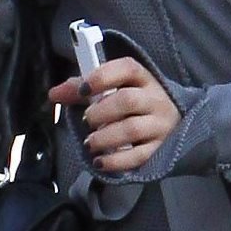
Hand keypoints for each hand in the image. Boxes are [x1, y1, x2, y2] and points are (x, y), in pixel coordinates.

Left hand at [48, 56, 182, 172]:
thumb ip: (83, 90)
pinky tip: (100, 161)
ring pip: (131, 129)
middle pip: (127, 101)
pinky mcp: (160, 150)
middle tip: (88, 121)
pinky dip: (114, 160)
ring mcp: (160, 125)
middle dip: (100, 112)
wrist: (175, 127)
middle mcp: (156, 100)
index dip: (102, 77)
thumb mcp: (115, 91)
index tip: (83, 90)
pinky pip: (137, 156)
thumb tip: (54, 94)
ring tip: (90, 143)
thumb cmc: (137, 107)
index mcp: (143, 79)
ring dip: (104, 137)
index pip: (126, 69)